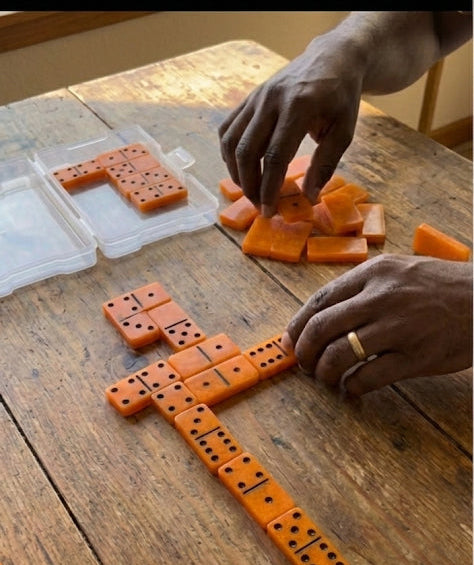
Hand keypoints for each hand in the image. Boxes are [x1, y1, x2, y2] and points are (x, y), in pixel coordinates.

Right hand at [218, 33, 363, 216]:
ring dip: (236, 172)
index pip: (275, 156)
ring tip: (249, 190)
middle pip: (247, 151)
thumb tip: (308, 197)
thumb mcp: (344, 131)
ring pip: (231, 141)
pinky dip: (229, 152)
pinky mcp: (249, 98)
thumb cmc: (341, 97)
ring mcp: (256, 97)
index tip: (269, 211)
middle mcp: (271, 100)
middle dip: (249, 185)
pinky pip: (228, 128)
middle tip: (259, 205)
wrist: (332, 58)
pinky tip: (240, 167)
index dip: (269, 188)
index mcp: (298, 107)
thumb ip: (325, 164)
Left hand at [282, 254, 472, 395]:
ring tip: (325, 379)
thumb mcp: (398, 270)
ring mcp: (400, 327)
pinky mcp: (418, 357)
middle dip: (304, 351)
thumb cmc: (439, 286)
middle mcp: (382, 297)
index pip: (320, 300)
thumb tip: (323, 316)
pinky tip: (351, 390)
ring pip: (341, 354)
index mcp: (374, 273)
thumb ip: (362, 287)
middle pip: (323, 327)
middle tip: (303, 365)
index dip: (298, 324)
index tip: (289, 341)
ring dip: (324, 372)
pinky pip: (370, 377)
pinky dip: (352, 387)